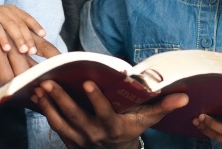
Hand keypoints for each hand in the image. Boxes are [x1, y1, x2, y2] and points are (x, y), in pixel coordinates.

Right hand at [0, 4, 46, 53]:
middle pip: (22, 25)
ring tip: (24, 51)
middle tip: (34, 51)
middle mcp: (7, 11)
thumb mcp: (2, 24)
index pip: (28, 18)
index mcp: (12, 10)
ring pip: (12, 27)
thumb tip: (28, 46)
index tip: (44, 36)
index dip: (36, 26)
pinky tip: (7, 49)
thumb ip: (14, 30)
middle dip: (29, 38)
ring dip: (19, 39)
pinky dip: (3, 39)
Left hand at [32, 80, 187, 148]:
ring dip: (48, 105)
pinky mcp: (70, 140)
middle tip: (50, 82)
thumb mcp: (147, 120)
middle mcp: (94, 135)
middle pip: (75, 116)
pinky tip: (38, 97)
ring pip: (60, 122)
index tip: (87, 82)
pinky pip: (55, 125)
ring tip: (40, 88)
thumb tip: (183, 97)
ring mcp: (80, 139)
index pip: (103, 112)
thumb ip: (162, 107)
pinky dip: (46, 111)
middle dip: (61, 99)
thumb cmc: (132, 128)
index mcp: (113, 127)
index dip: (95, 98)